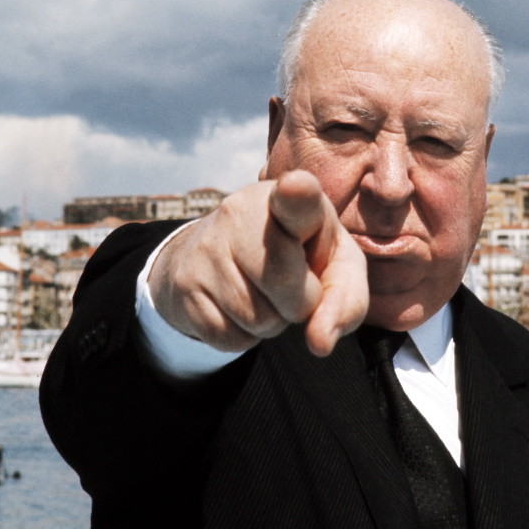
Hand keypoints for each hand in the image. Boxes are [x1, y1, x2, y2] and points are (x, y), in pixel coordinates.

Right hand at [148, 170, 368, 355]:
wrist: (219, 255)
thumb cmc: (296, 257)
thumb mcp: (334, 266)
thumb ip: (345, 300)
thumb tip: (320, 343)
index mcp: (289, 198)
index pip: (296, 197)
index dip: (298, 193)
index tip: (295, 186)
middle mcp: (241, 212)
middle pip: (287, 284)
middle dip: (300, 302)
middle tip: (291, 284)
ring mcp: (207, 247)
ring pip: (259, 318)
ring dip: (272, 322)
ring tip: (263, 294)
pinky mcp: (184, 284)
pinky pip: (229, 337)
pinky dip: (244, 336)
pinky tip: (238, 307)